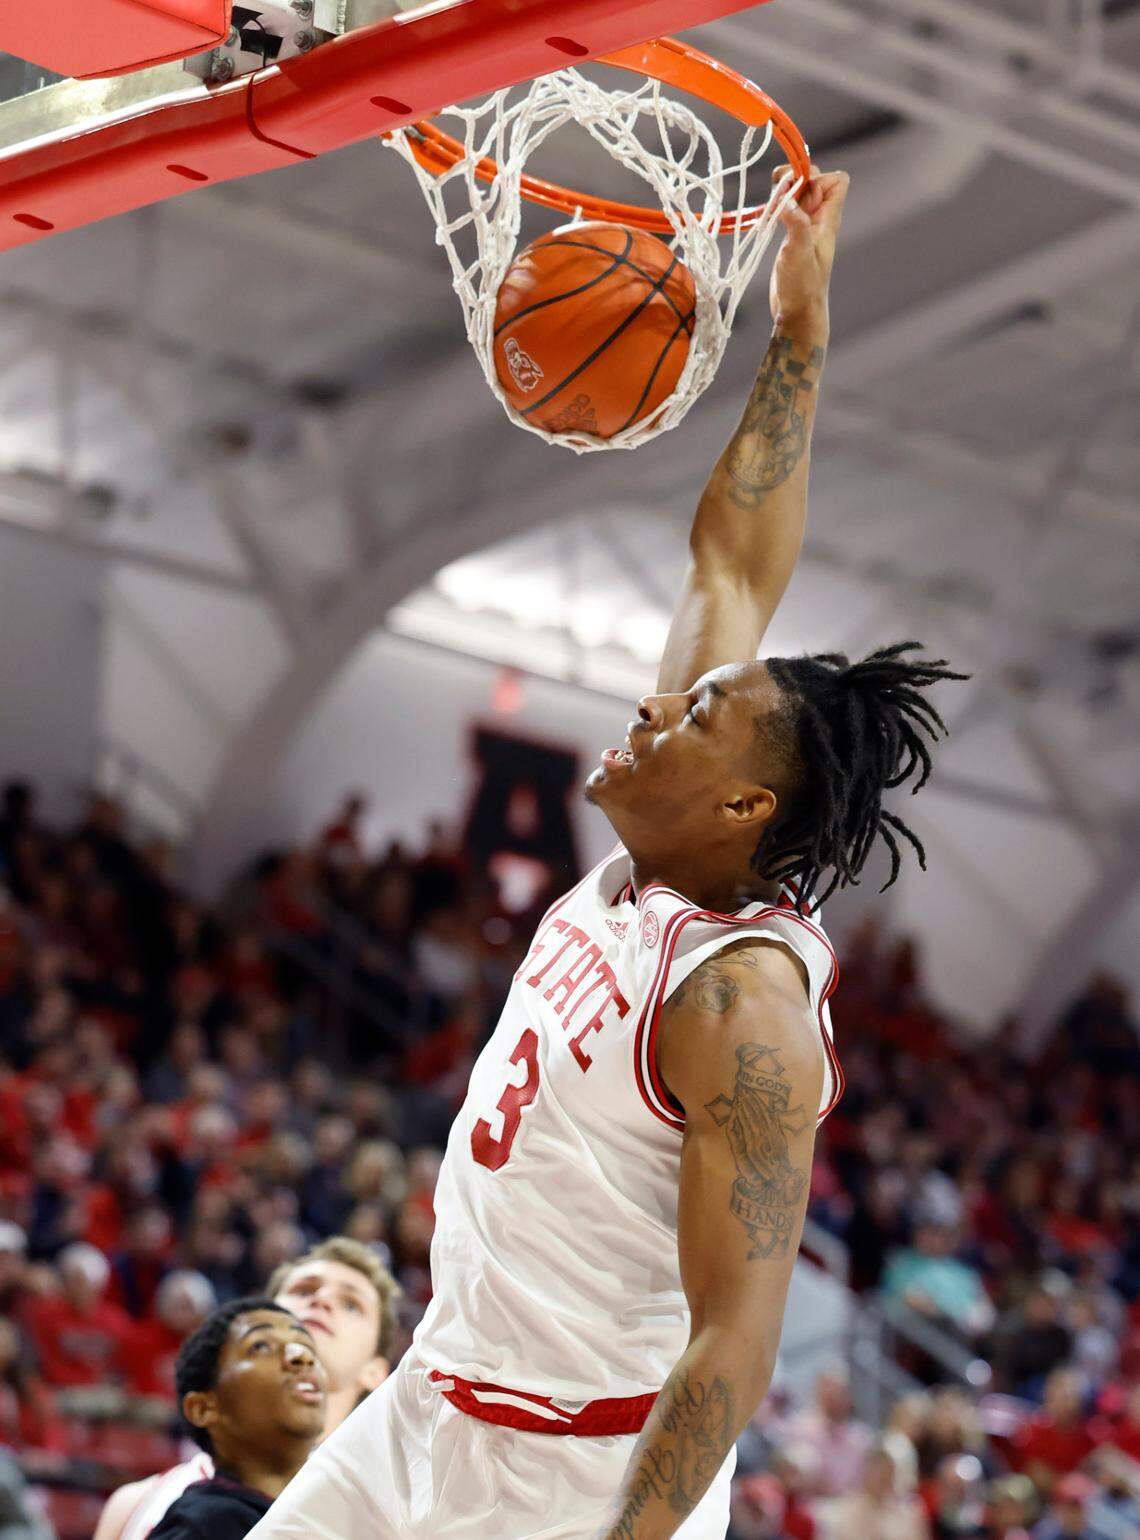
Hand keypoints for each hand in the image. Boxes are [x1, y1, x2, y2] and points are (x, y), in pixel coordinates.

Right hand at [768, 165, 849, 337]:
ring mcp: (806, 226)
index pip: (837, 181)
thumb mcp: (800, 253)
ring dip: (783, 192)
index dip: (818, 178)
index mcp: (828, 220)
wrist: (796, 312)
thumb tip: (786, 198)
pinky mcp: (792, 235)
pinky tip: (767, 217)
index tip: (798, 192)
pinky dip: (777, 206)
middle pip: (814, 181)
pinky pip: (788, 208)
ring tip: (771, 206)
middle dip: (795, 179)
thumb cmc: (802, 287)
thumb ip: (796, 223)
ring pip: (798, 193)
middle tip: (778, 194)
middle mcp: (820, 219)